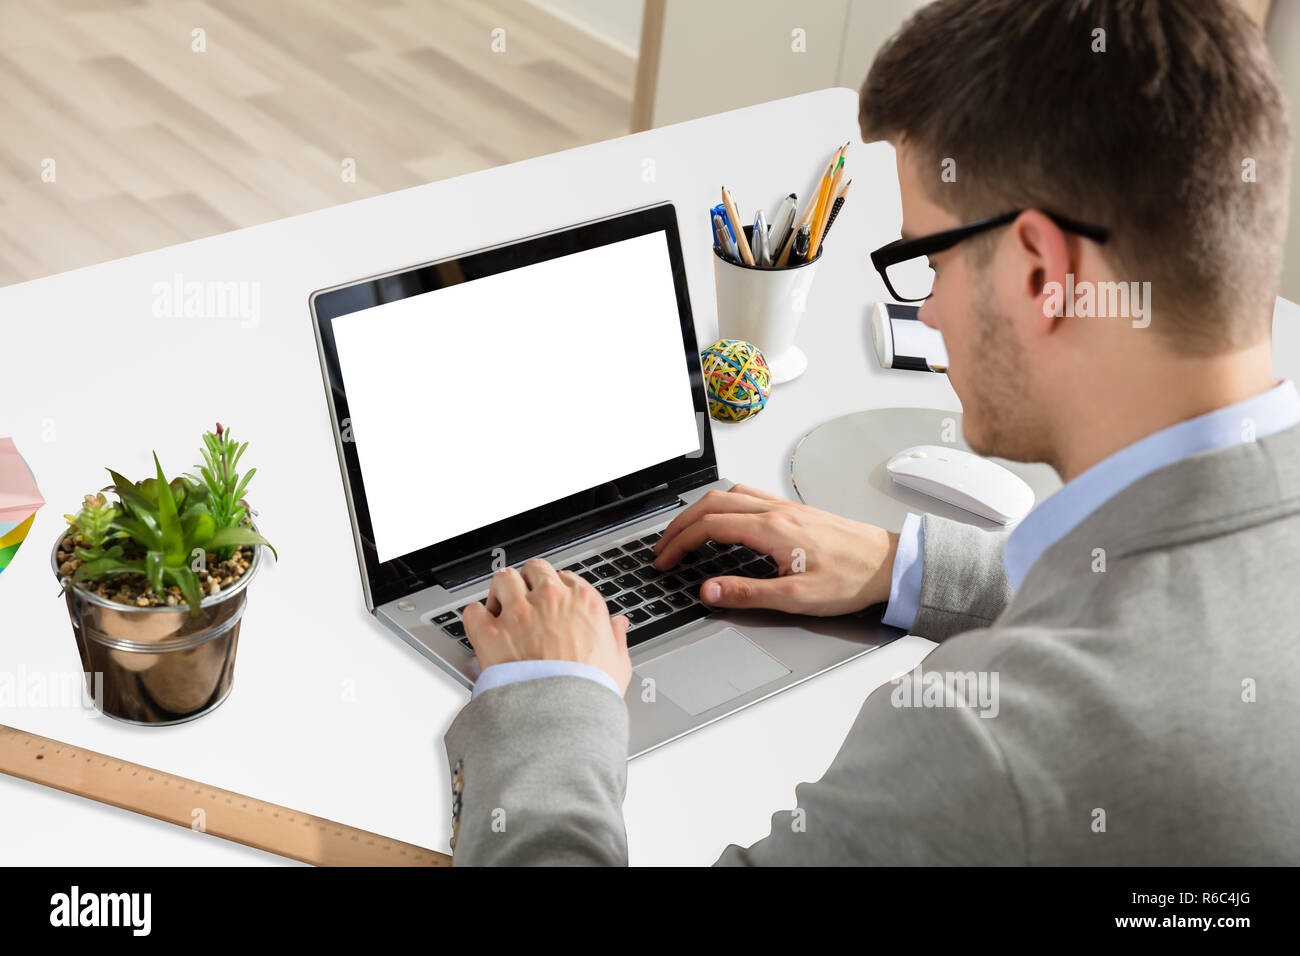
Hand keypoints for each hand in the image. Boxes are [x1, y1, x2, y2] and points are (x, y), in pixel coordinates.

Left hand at [462, 559, 632, 693]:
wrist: (562, 717)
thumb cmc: (591, 692)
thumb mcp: (618, 663)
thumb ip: (616, 637)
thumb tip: (619, 624)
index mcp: (583, 602)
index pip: (565, 577)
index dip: (557, 589)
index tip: (553, 601)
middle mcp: (549, 600)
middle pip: (534, 569)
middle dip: (530, 582)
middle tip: (527, 600)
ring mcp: (518, 614)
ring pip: (503, 579)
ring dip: (502, 591)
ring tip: (502, 606)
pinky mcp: (490, 633)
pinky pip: (474, 610)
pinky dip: (476, 616)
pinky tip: (482, 625)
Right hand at [653, 484, 899, 615]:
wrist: (889, 564)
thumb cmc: (852, 579)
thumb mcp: (797, 598)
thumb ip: (748, 594)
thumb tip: (709, 591)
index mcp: (772, 529)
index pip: (710, 527)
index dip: (679, 543)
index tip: (664, 561)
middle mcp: (776, 511)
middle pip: (712, 504)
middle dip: (680, 524)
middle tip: (662, 547)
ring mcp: (785, 507)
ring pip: (728, 495)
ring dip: (699, 510)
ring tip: (684, 532)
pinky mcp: (794, 510)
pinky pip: (747, 496)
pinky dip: (722, 505)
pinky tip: (724, 520)